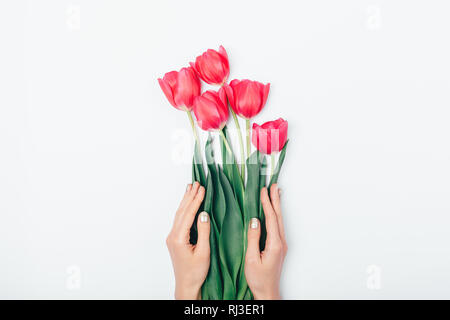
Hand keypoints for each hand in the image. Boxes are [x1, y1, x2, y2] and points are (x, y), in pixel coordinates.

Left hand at [166, 182, 209, 299]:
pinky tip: (187, 204)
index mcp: (178, 238)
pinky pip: (180, 219)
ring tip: (191, 188)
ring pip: (179, 214)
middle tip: (197, 183)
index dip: (196, 201)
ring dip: (186, 200)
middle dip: (190, 196)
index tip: (202, 189)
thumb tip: (204, 214)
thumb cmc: (196, 272)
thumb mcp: (204, 252)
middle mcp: (172, 236)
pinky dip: (185, 209)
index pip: (188, 214)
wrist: (186, 284)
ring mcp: (172, 237)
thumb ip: (204, 232)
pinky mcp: (175, 239)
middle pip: (181, 211)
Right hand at [245, 184, 286, 299]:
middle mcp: (281, 242)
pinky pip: (278, 226)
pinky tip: (274, 211)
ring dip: (277, 206)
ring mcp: (281, 244)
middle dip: (275, 200)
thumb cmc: (258, 279)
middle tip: (273, 186)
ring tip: (275, 193)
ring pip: (279, 220)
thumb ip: (253, 238)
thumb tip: (254, 221)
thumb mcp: (251, 258)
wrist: (267, 291)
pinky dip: (276, 215)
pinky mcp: (279, 247)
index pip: (271, 218)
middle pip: (278, 216)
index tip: (263, 191)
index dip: (267, 203)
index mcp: (274, 244)